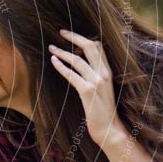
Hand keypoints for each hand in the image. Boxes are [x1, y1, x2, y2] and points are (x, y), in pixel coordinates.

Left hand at [48, 29, 127, 148]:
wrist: (110, 129)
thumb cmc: (104, 112)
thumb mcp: (103, 91)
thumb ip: (95, 78)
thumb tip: (81, 68)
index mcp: (109, 72)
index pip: (99, 48)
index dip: (85, 39)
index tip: (72, 35)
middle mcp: (104, 74)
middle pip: (90, 47)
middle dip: (74, 37)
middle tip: (61, 32)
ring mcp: (97, 82)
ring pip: (78, 59)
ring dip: (62, 51)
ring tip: (51, 47)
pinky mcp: (87, 91)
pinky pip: (71, 75)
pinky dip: (61, 66)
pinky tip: (53, 61)